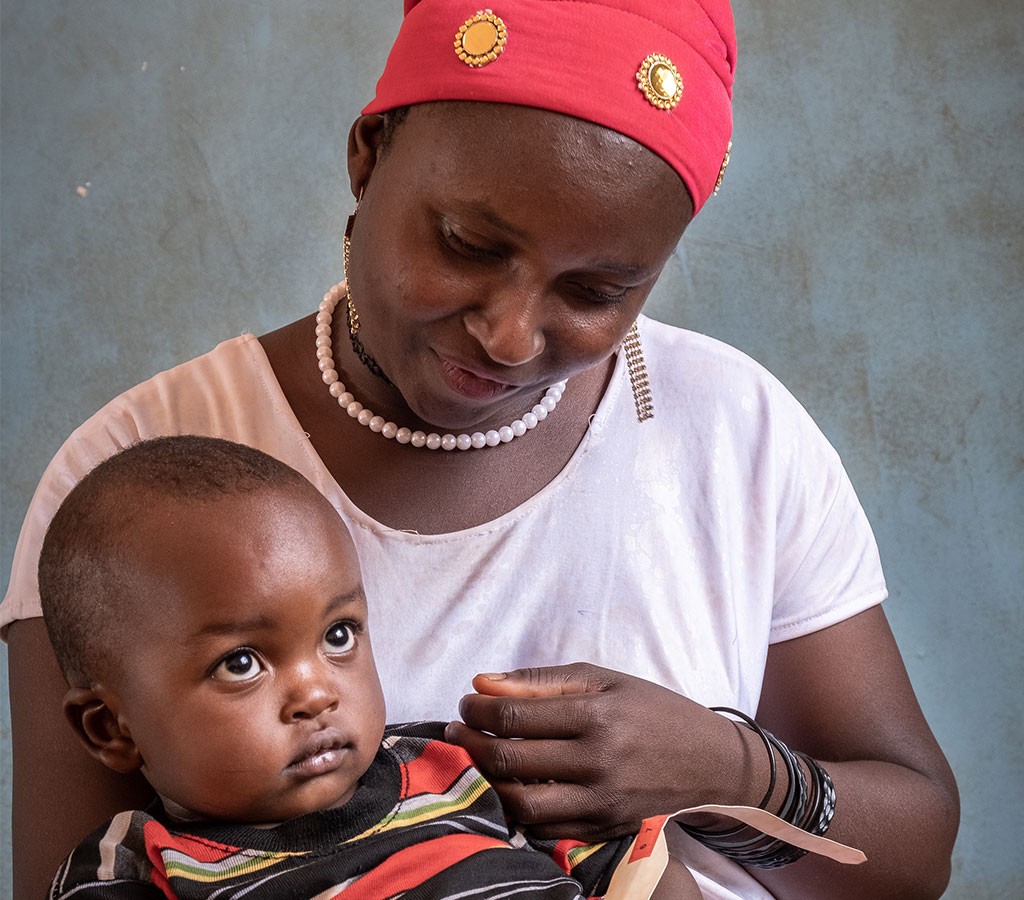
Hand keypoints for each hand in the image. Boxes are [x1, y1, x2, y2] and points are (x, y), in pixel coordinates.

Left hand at [445, 662, 738, 841]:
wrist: (712, 763)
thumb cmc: (652, 710)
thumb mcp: (604, 680)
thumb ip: (541, 681)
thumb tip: (483, 682)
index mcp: (596, 715)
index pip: (514, 715)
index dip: (477, 708)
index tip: (467, 702)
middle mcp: (597, 761)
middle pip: (509, 760)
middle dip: (470, 742)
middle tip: (459, 729)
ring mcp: (600, 801)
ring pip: (518, 802)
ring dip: (484, 781)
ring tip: (475, 759)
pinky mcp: (602, 829)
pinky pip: (543, 829)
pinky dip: (516, 810)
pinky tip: (508, 787)